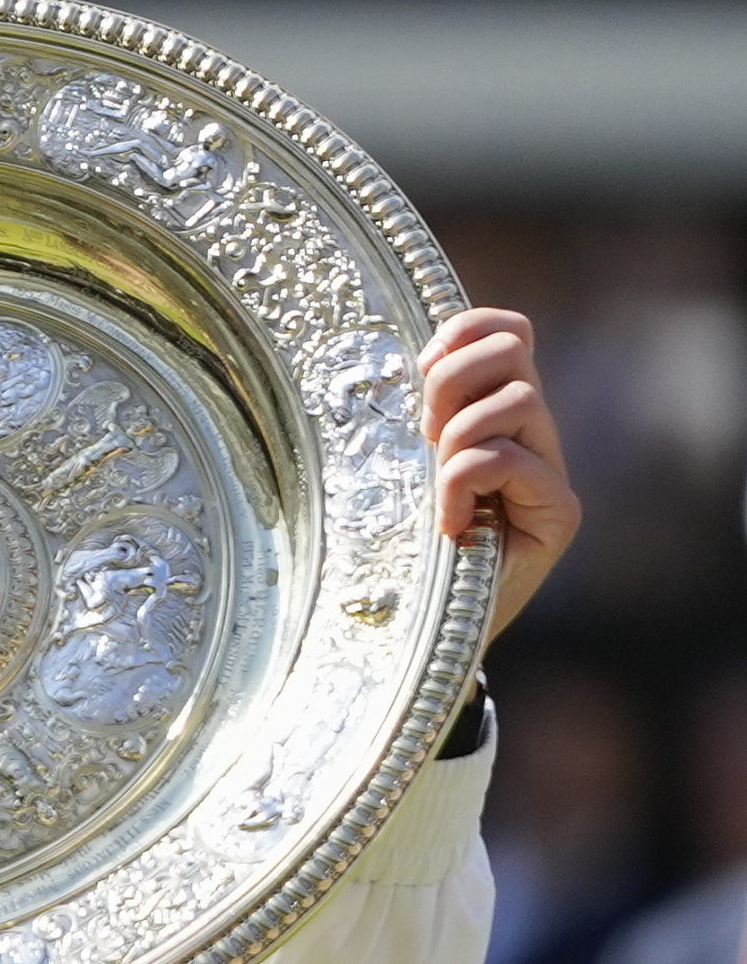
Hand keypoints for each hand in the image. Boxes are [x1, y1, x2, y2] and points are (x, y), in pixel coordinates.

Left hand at [419, 307, 579, 639]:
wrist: (433, 631)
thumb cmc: (408, 552)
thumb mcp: (404, 470)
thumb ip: (420, 418)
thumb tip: (412, 360)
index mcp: (500, 415)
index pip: (509, 332)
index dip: (463, 332)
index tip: (420, 369)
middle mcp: (535, 435)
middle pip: (513, 350)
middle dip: (453, 381)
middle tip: (426, 435)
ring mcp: (553, 473)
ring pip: (517, 399)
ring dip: (456, 437)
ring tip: (440, 489)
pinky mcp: (559, 513)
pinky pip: (506, 459)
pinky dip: (462, 483)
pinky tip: (451, 525)